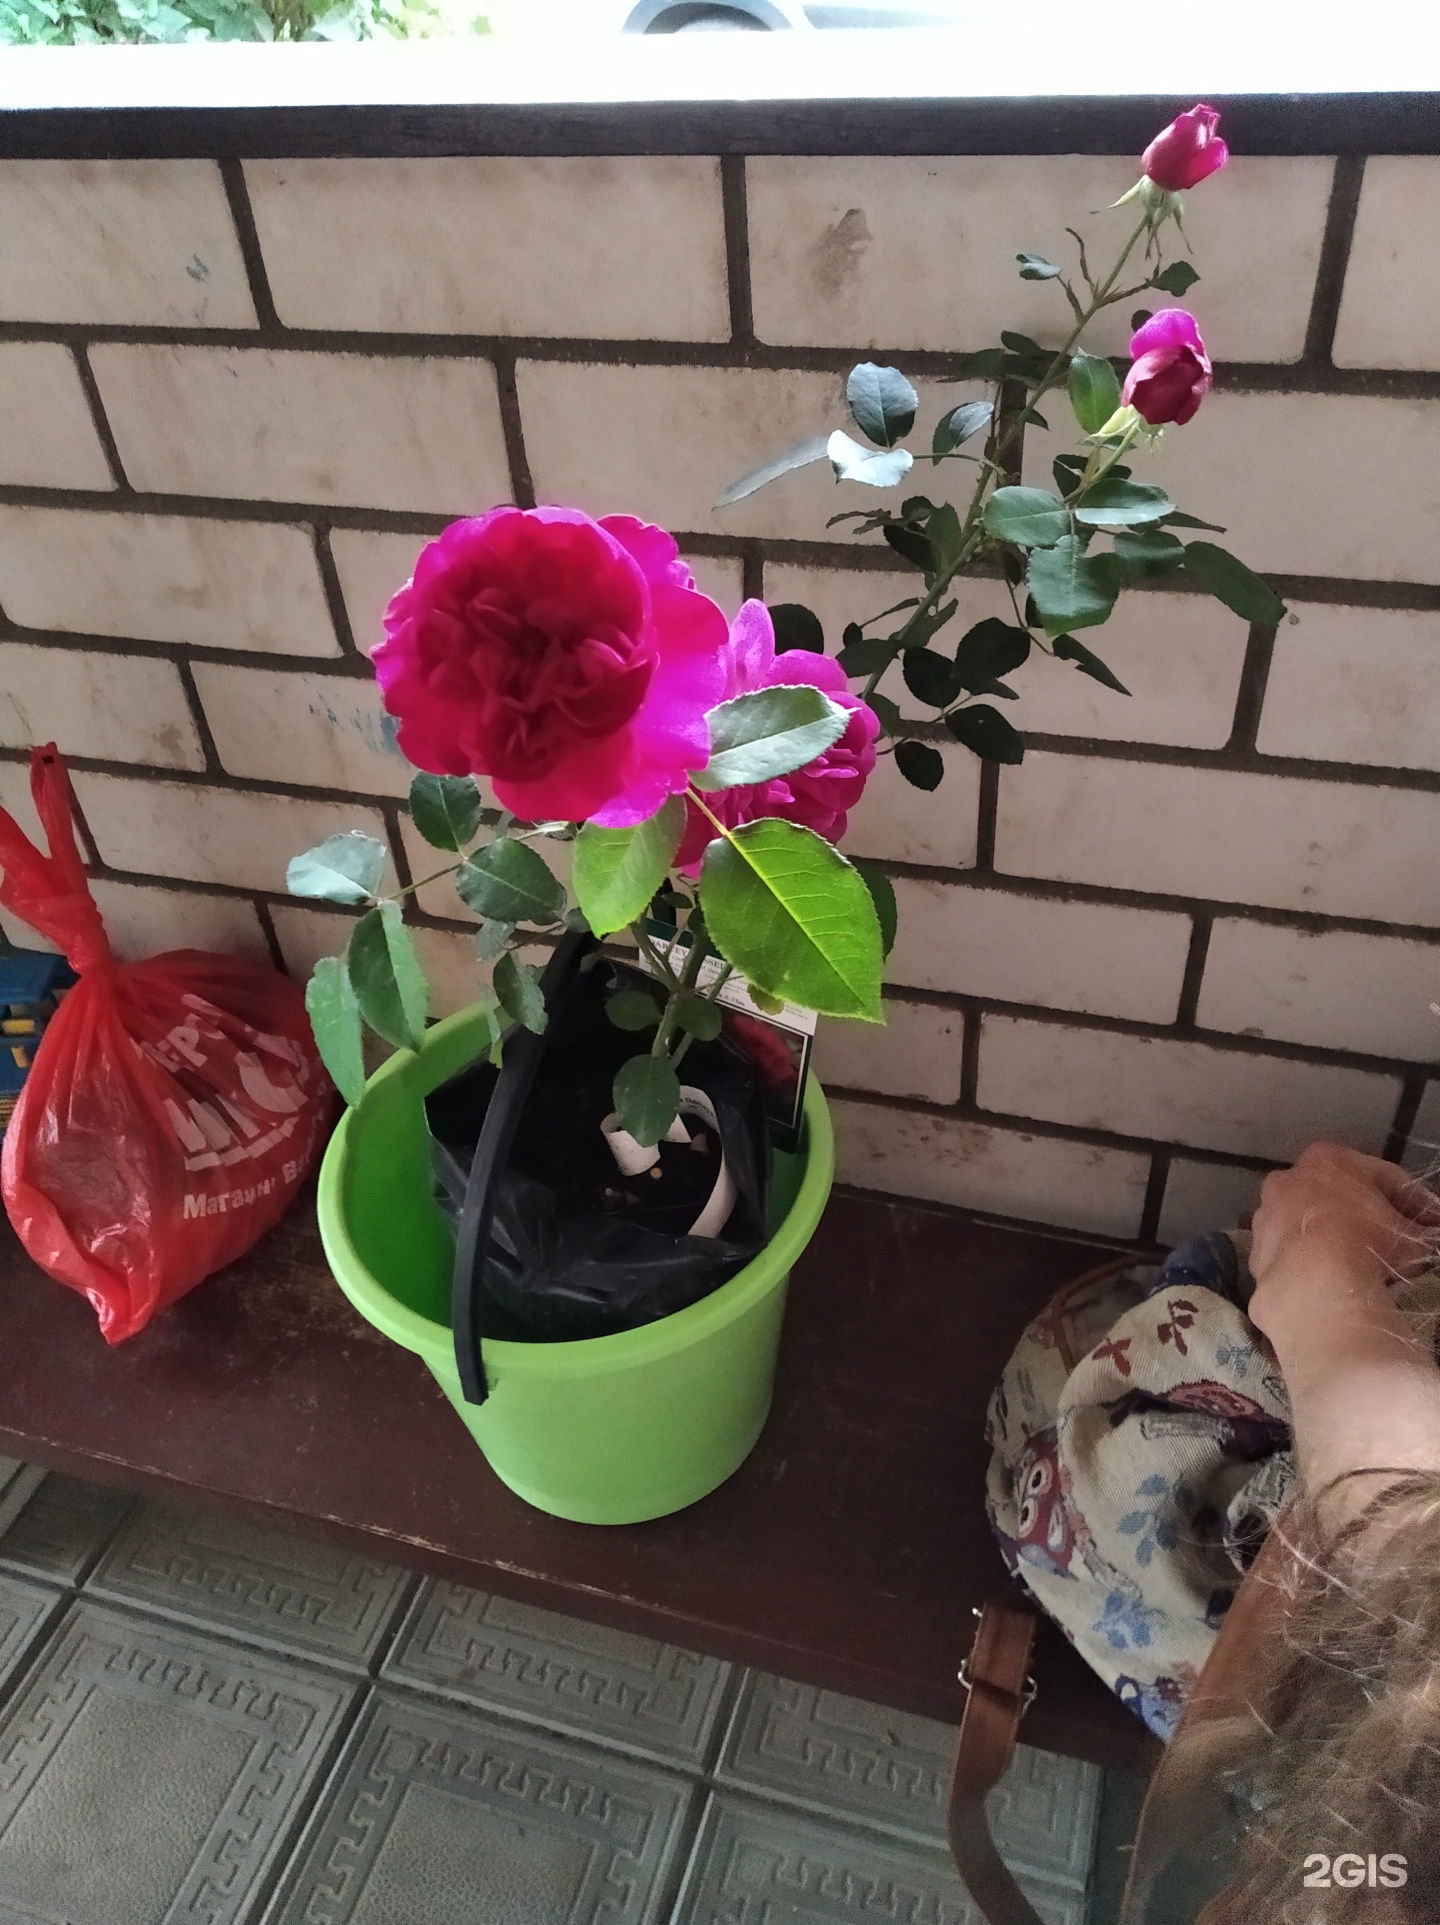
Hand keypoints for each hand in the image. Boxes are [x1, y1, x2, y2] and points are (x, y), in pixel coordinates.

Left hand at [1249, 1142, 1439, 1343]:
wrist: (1316, 1286)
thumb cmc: (1367, 1244)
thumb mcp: (1412, 1234)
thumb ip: (1421, 1228)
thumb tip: (1433, 1234)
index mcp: (1327, 1159)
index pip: (1380, 1175)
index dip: (1412, 1202)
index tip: (1433, 1224)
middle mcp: (1286, 1180)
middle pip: (1335, 1197)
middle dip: (1363, 1217)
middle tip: (1395, 1244)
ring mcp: (1265, 1218)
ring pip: (1307, 1227)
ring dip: (1330, 1242)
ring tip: (1361, 1268)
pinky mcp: (1254, 1256)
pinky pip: (1290, 1259)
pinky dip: (1309, 1268)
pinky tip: (1330, 1286)